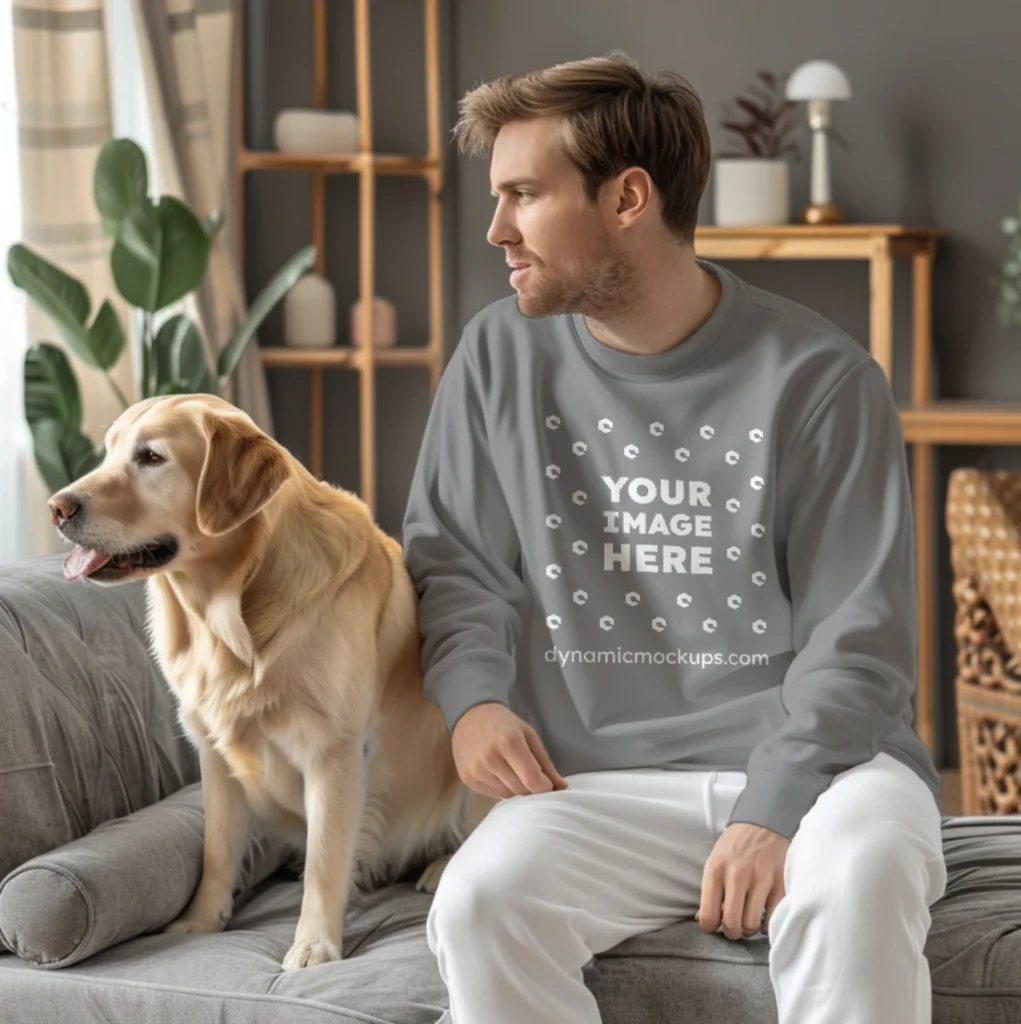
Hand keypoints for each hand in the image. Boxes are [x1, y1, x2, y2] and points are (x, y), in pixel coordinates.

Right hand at [451, 702, 568, 798]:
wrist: (471, 717)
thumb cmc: (505, 725)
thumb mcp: (529, 736)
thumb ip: (546, 764)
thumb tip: (562, 788)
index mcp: (509, 742)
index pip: (533, 780)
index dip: (544, 786)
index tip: (546, 781)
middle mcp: (490, 757)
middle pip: (521, 790)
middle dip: (530, 786)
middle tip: (528, 772)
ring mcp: (476, 769)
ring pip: (507, 795)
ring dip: (515, 787)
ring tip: (511, 769)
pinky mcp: (467, 778)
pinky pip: (492, 794)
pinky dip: (500, 788)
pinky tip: (498, 772)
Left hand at [696, 823, 788, 939]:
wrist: (763, 823)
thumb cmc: (735, 845)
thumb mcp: (714, 861)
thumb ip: (709, 890)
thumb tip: (703, 919)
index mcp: (715, 870)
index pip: (708, 916)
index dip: (711, 927)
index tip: (716, 924)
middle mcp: (736, 875)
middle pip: (732, 925)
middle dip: (732, 932)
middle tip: (734, 926)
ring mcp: (760, 879)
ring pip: (752, 925)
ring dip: (750, 927)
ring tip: (748, 917)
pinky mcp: (780, 883)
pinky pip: (772, 918)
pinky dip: (767, 922)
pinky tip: (763, 913)